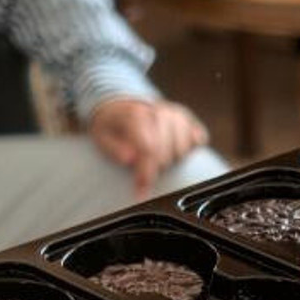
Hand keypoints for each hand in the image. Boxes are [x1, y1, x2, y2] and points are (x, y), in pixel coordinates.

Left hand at [89, 99, 207, 199]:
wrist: (124, 107)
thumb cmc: (112, 125)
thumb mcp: (101, 136)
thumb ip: (113, 148)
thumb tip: (130, 159)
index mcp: (136, 115)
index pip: (148, 150)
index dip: (146, 174)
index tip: (141, 192)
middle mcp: (160, 111)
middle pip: (166, 153)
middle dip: (155, 169)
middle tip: (143, 175)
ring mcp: (176, 114)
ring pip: (184, 148)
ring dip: (171, 160)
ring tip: (157, 160)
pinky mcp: (189, 119)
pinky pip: (199, 139)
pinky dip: (190, 149)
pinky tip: (175, 151)